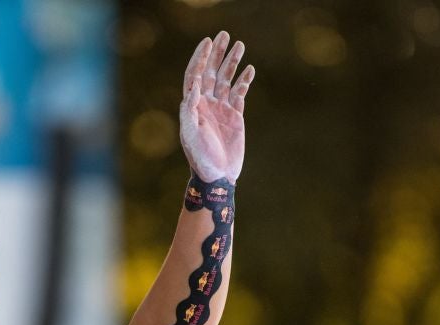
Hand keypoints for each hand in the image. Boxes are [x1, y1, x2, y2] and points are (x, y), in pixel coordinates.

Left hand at [180, 31, 254, 183]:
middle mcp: (206, 104)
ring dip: (232, 62)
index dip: (200, 58)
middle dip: (217, 54)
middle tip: (224, 34)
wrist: (217, 175)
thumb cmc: (200, 157)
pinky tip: (249, 70)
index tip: (207, 42)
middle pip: (211, 72)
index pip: (195, 75)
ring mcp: (221, 109)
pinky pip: (240, 93)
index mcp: (193, 106)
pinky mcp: (235, 116)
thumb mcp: (190, 133)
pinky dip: (244, 81)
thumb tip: (194, 83)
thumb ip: (190, 109)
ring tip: (240, 45)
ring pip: (227, 80)